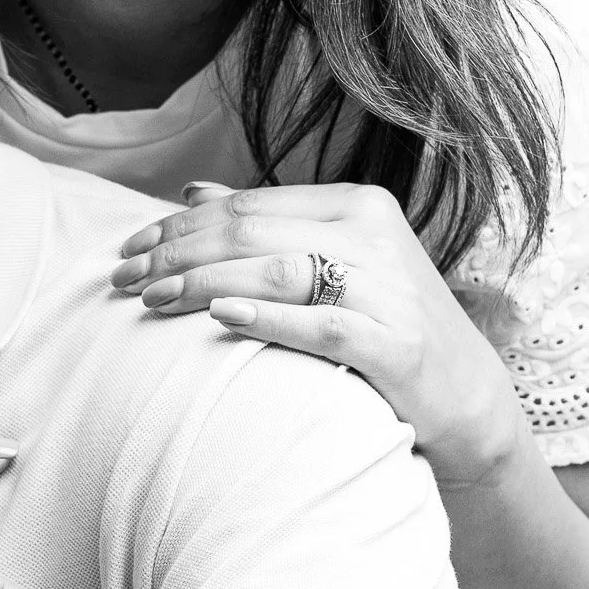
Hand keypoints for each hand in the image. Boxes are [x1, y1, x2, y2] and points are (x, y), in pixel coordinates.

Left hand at [110, 182, 521, 481]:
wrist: (465, 396)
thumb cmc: (383, 324)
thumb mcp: (333, 261)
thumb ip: (268, 226)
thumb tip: (192, 192)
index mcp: (355, 205)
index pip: (246, 206)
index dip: (179, 226)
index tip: (129, 248)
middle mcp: (373, 236)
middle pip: (251, 234)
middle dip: (177, 254)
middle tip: (123, 278)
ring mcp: (388, 288)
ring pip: (278, 272)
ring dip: (203, 283)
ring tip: (152, 299)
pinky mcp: (395, 343)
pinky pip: (322, 325)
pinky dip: (267, 318)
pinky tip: (220, 317)